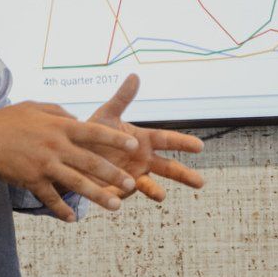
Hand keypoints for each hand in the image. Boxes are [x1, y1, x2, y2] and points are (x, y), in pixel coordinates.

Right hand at [0, 102, 139, 220]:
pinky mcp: (32, 181)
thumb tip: (77, 119)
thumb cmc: (9, 120)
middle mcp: (56, 147)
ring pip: (76, 183)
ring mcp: (44, 166)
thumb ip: (60, 114)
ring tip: (115, 206)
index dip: (115, 140)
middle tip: (131, 184)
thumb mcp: (37, 108)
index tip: (135, 146)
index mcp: (59, 127)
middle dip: (113, 175)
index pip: (94, 133)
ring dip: (97, 196)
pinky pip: (50, 198)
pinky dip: (61, 209)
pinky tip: (73, 219)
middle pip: (90, 162)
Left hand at [88, 74, 204, 201]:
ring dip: (155, 191)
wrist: (76, 153)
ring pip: (149, 186)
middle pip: (168, 167)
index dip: (182, 143)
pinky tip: (119, 201)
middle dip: (184, 175)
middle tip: (201, 182)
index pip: (167, 140)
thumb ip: (122, 99)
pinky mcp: (117, 190)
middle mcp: (143, 160)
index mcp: (144, 141)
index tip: (199, 146)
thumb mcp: (107, 115)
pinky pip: (120, 194)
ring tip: (161, 196)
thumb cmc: (96, 132)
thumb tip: (135, 75)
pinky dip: (120, 197)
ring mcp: (132, 176)